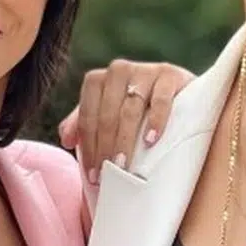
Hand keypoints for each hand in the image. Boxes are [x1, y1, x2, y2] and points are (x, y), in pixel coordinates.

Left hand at [57, 59, 194, 183]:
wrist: (179, 91)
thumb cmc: (136, 109)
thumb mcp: (107, 114)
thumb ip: (83, 123)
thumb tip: (66, 140)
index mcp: (97, 79)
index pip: (87, 117)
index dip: (88, 147)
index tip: (92, 175)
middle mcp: (118, 70)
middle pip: (107, 114)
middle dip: (105, 147)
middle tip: (108, 175)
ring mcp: (146, 70)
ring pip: (130, 108)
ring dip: (125, 139)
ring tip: (124, 165)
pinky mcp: (170, 75)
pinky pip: (161, 99)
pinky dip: (155, 120)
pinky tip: (151, 140)